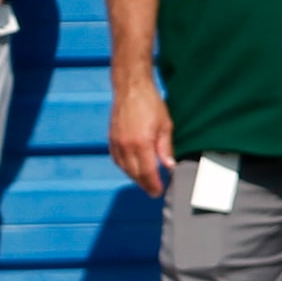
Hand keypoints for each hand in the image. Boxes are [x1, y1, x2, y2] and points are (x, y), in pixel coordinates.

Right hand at [110, 75, 173, 195]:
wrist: (131, 88)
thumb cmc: (149, 103)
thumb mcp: (165, 125)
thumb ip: (166, 148)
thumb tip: (169, 166)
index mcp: (141, 143)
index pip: (147, 172)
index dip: (153, 184)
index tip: (158, 192)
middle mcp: (126, 146)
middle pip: (135, 174)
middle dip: (145, 184)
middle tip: (153, 190)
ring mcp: (117, 143)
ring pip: (125, 168)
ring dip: (134, 177)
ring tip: (145, 182)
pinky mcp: (112, 139)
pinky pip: (117, 160)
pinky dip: (125, 167)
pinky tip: (132, 168)